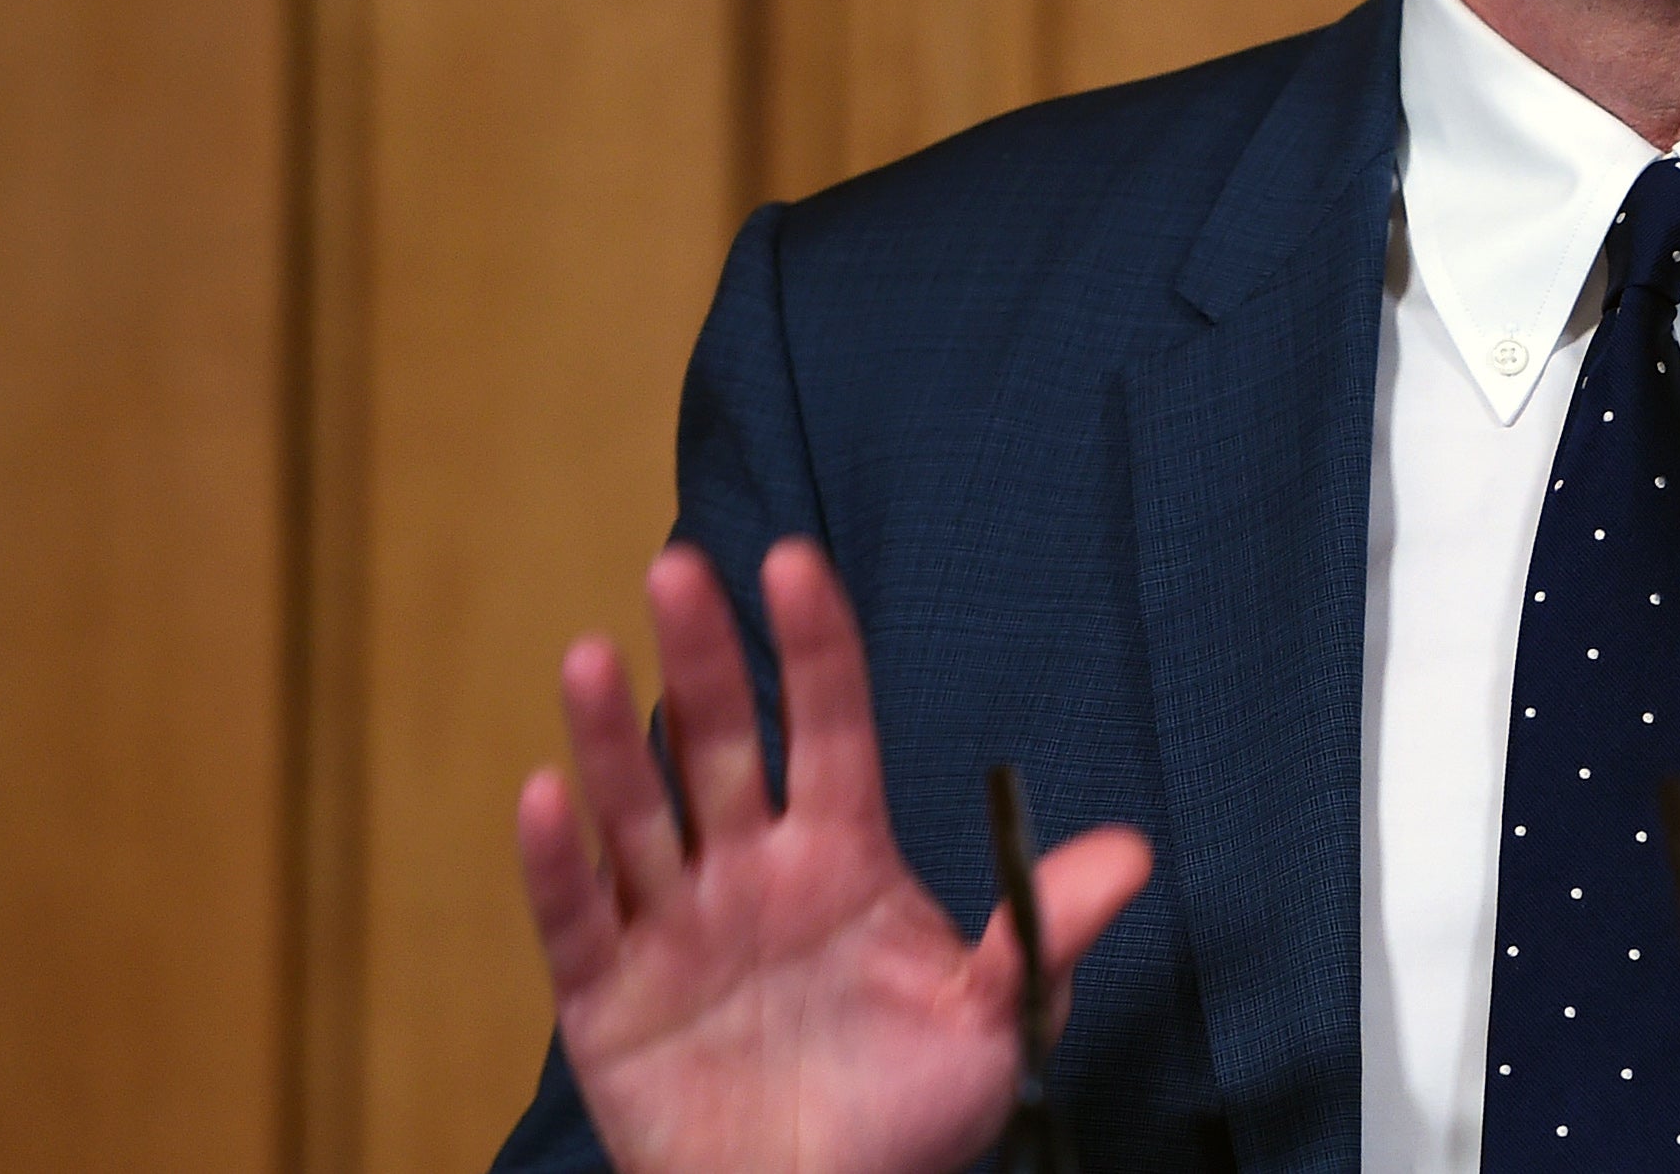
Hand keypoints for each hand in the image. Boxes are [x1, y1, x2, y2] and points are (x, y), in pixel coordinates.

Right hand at [515, 540, 1152, 1173]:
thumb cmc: (912, 1117)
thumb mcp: (1001, 1022)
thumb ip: (1045, 931)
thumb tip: (1135, 853)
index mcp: (841, 856)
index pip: (827, 726)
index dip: (813, 645)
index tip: (795, 562)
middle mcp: (751, 872)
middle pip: (720, 744)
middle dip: (701, 656)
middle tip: (681, 566)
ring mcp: (676, 929)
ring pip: (636, 814)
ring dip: (609, 738)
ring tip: (590, 655)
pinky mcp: (611, 1001)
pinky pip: (577, 921)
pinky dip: (555, 862)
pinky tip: (544, 795)